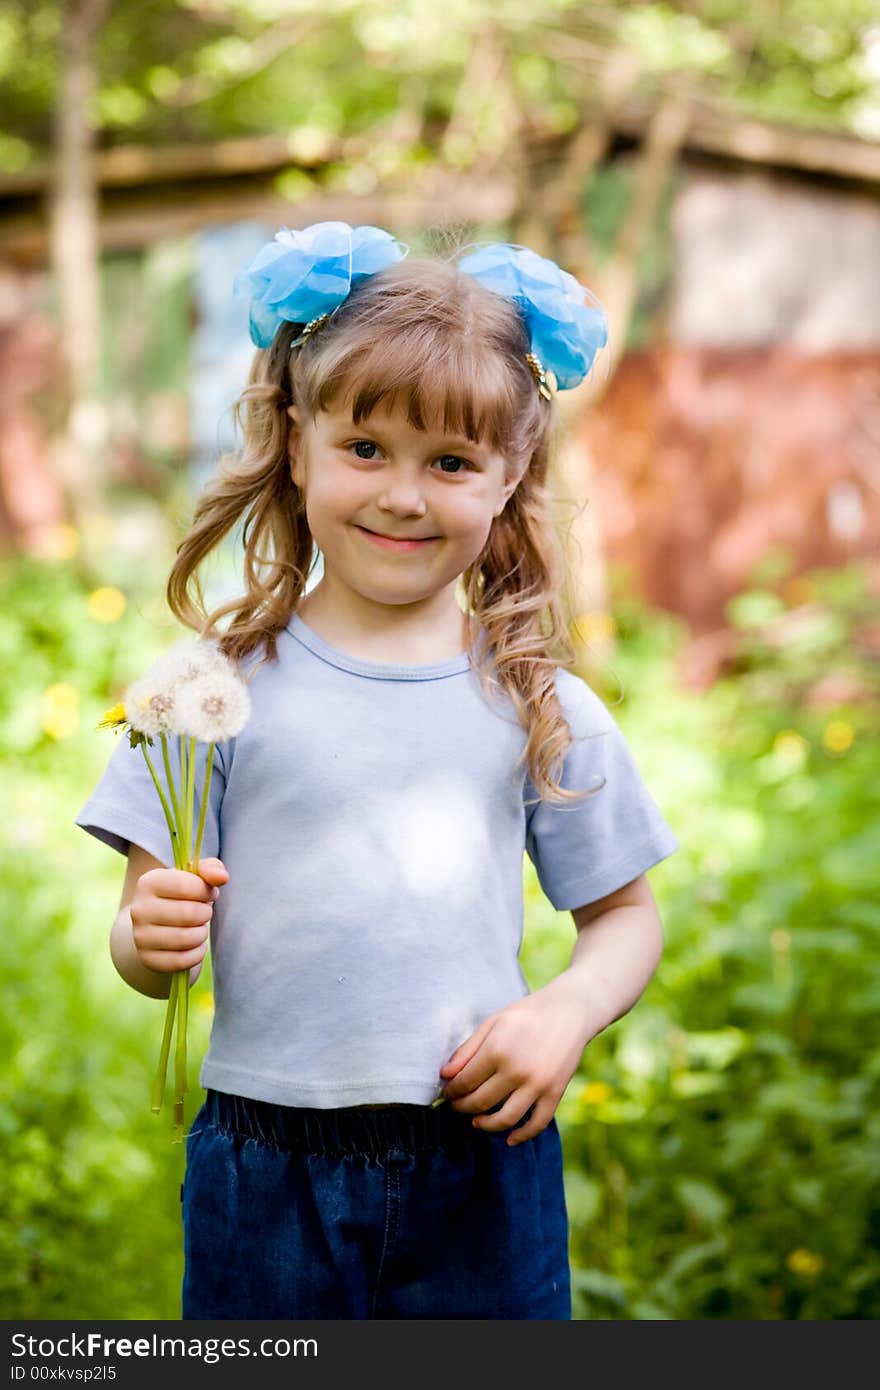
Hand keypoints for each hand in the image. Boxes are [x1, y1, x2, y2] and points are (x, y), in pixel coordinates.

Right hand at [130, 856, 227, 974]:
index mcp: (148, 882)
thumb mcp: (194, 877)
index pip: (186, 886)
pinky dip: (197, 954)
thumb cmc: (181, 896)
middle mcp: (139, 909)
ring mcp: (141, 936)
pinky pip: (182, 961)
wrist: (156, 926)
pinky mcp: (147, 959)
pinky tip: (194, 945)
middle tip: (203, 912)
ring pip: (186, 938)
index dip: (206, 891)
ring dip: (202, 933)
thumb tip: (222, 877)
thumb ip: (211, 869)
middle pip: (189, 913)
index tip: (208, 893)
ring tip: (198, 927)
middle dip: (205, 913)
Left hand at [439, 973, 594, 1145]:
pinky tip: (509, 1138)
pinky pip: (537, 1124)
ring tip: (477, 1121)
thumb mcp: (492, 1023)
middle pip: (480, 1102)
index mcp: (497, 1049)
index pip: (465, 1082)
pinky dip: (522, 1136)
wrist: (568, 1011)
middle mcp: (516, 1070)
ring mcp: (537, 1084)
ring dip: (485, 1125)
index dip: (452, 1091)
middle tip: (457, 1106)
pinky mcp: (555, 1093)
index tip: (448, 1093)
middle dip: (463, 1107)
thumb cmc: (526, 1015)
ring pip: (505, 1119)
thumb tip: (445, 1075)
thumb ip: (467, 1049)